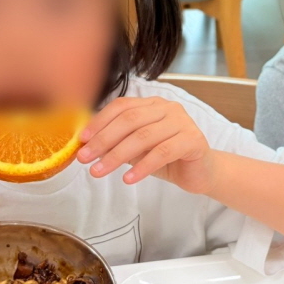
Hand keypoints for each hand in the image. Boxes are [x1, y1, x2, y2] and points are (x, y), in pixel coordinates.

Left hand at [79, 96, 214, 193]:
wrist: (202, 173)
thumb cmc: (169, 159)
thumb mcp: (139, 148)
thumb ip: (118, 142)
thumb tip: (87, 146)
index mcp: (153, 104)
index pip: (122, 106)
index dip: (100, 121)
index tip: (82, 140)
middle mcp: (168, 108)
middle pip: (130, 120)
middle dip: (104, 140)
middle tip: (86, 158)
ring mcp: (182, 122)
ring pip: (144, 136)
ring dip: (117, 155)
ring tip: (100, 171)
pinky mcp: (193, 140)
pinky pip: (163, 152)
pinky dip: (143, 166)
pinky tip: (128, 179)